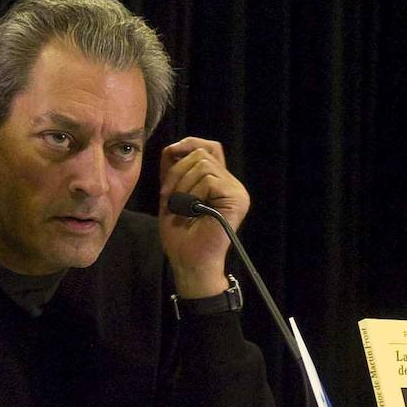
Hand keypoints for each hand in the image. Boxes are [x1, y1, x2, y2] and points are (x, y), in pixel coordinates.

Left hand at [159, 137, 249, 297]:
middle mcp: (232, 184)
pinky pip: (209, 180)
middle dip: (177, 171)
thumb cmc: (180, 235)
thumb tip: (173, 148)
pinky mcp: (237, 199)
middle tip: (168, 196)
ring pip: (203, 165)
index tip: (170, 156)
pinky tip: (192, 211)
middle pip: (203, 153)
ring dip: (182, 185)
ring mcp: (237, 192)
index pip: (209, 147)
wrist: (189, 262)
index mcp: (219, 182)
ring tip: (180, 207)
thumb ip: (175, 171)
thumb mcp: (172, 195)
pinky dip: (193, 194)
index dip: (189, 144)